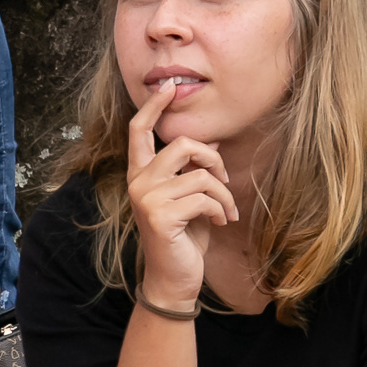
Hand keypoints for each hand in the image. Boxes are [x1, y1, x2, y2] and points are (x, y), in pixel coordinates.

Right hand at [126, 86, 237, 308]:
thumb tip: (211, 141)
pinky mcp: (160, 216)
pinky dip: (221, 210)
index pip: (139, 130)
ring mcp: (146, 198)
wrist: (174, 278)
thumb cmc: (183, 236)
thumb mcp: (188, 197)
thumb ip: (191, 169)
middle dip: (213, 159)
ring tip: (227, 211)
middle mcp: (138, 182)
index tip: (169, 87)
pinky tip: (222, 222)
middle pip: (181, 144)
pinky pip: (203, 198)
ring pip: (200, 175)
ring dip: (223, 194)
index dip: (154, 106)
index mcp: (141, 174)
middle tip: (225, 181)